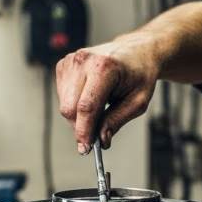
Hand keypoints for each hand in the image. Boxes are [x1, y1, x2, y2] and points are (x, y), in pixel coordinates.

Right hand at [56, 37, 159, 153]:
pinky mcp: (64, 64)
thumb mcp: (138, 102)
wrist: (135, 52)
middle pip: (70, 108)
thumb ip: (117, 121)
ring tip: (100, 108)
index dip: (84, 131)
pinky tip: (91, 97)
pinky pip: (62, 96)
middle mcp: (84, 61)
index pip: (86, 107)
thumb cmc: (139, 74)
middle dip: (81, 126)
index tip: (85, 149)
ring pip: (64, 104)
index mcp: (104, 67)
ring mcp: (71, 61)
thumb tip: (100, 140)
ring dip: (79, 116)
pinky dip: (74, 104)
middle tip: (97, 133)